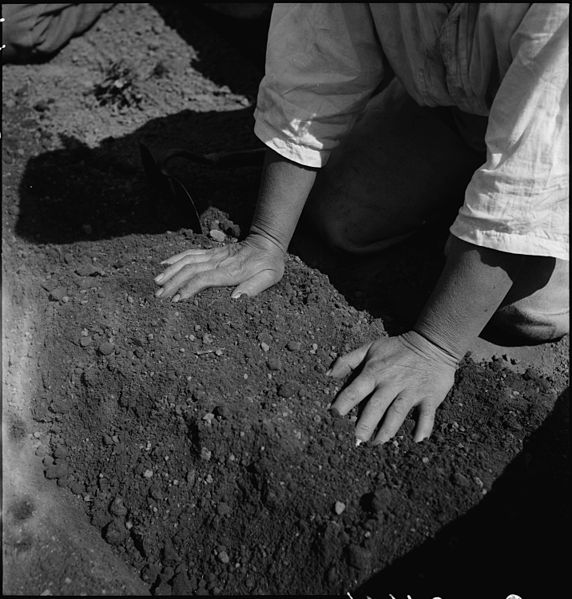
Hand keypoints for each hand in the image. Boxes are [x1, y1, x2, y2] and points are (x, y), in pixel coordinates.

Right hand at [154, 234, 284, 301]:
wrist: (268, 243)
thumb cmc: (269, 264)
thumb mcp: (269, 278)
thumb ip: (253, 288)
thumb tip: (236, 299)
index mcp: (231, 271)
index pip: (204, 279)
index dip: (188, 289)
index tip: (175, 300)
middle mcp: (219, 262)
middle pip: (190, 270)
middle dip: (173, 283)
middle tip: (158, 296)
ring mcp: (213, 255)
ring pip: (187, 261)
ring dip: (171, 271)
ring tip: (156, 282)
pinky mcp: (211, 252)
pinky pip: (190, 253)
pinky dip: (176, 258)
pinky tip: (164, 264)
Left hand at [328, 330, 458, 443]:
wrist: (432, 343)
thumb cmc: (397, 348)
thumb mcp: (370, 348)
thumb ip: (348, 360)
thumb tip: (328, 374)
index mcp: (375, 372)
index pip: (356, 389)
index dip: (344, 402)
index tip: (334, 414)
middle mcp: (392, 383)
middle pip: (376, 406)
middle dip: (366, 424)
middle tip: (357, 439)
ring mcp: (411, 390)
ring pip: (397, 413)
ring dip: (387, 430)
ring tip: (377, 442)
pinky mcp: (430, 396)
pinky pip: (427, 415)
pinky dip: (423, 428)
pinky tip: (416, 440)